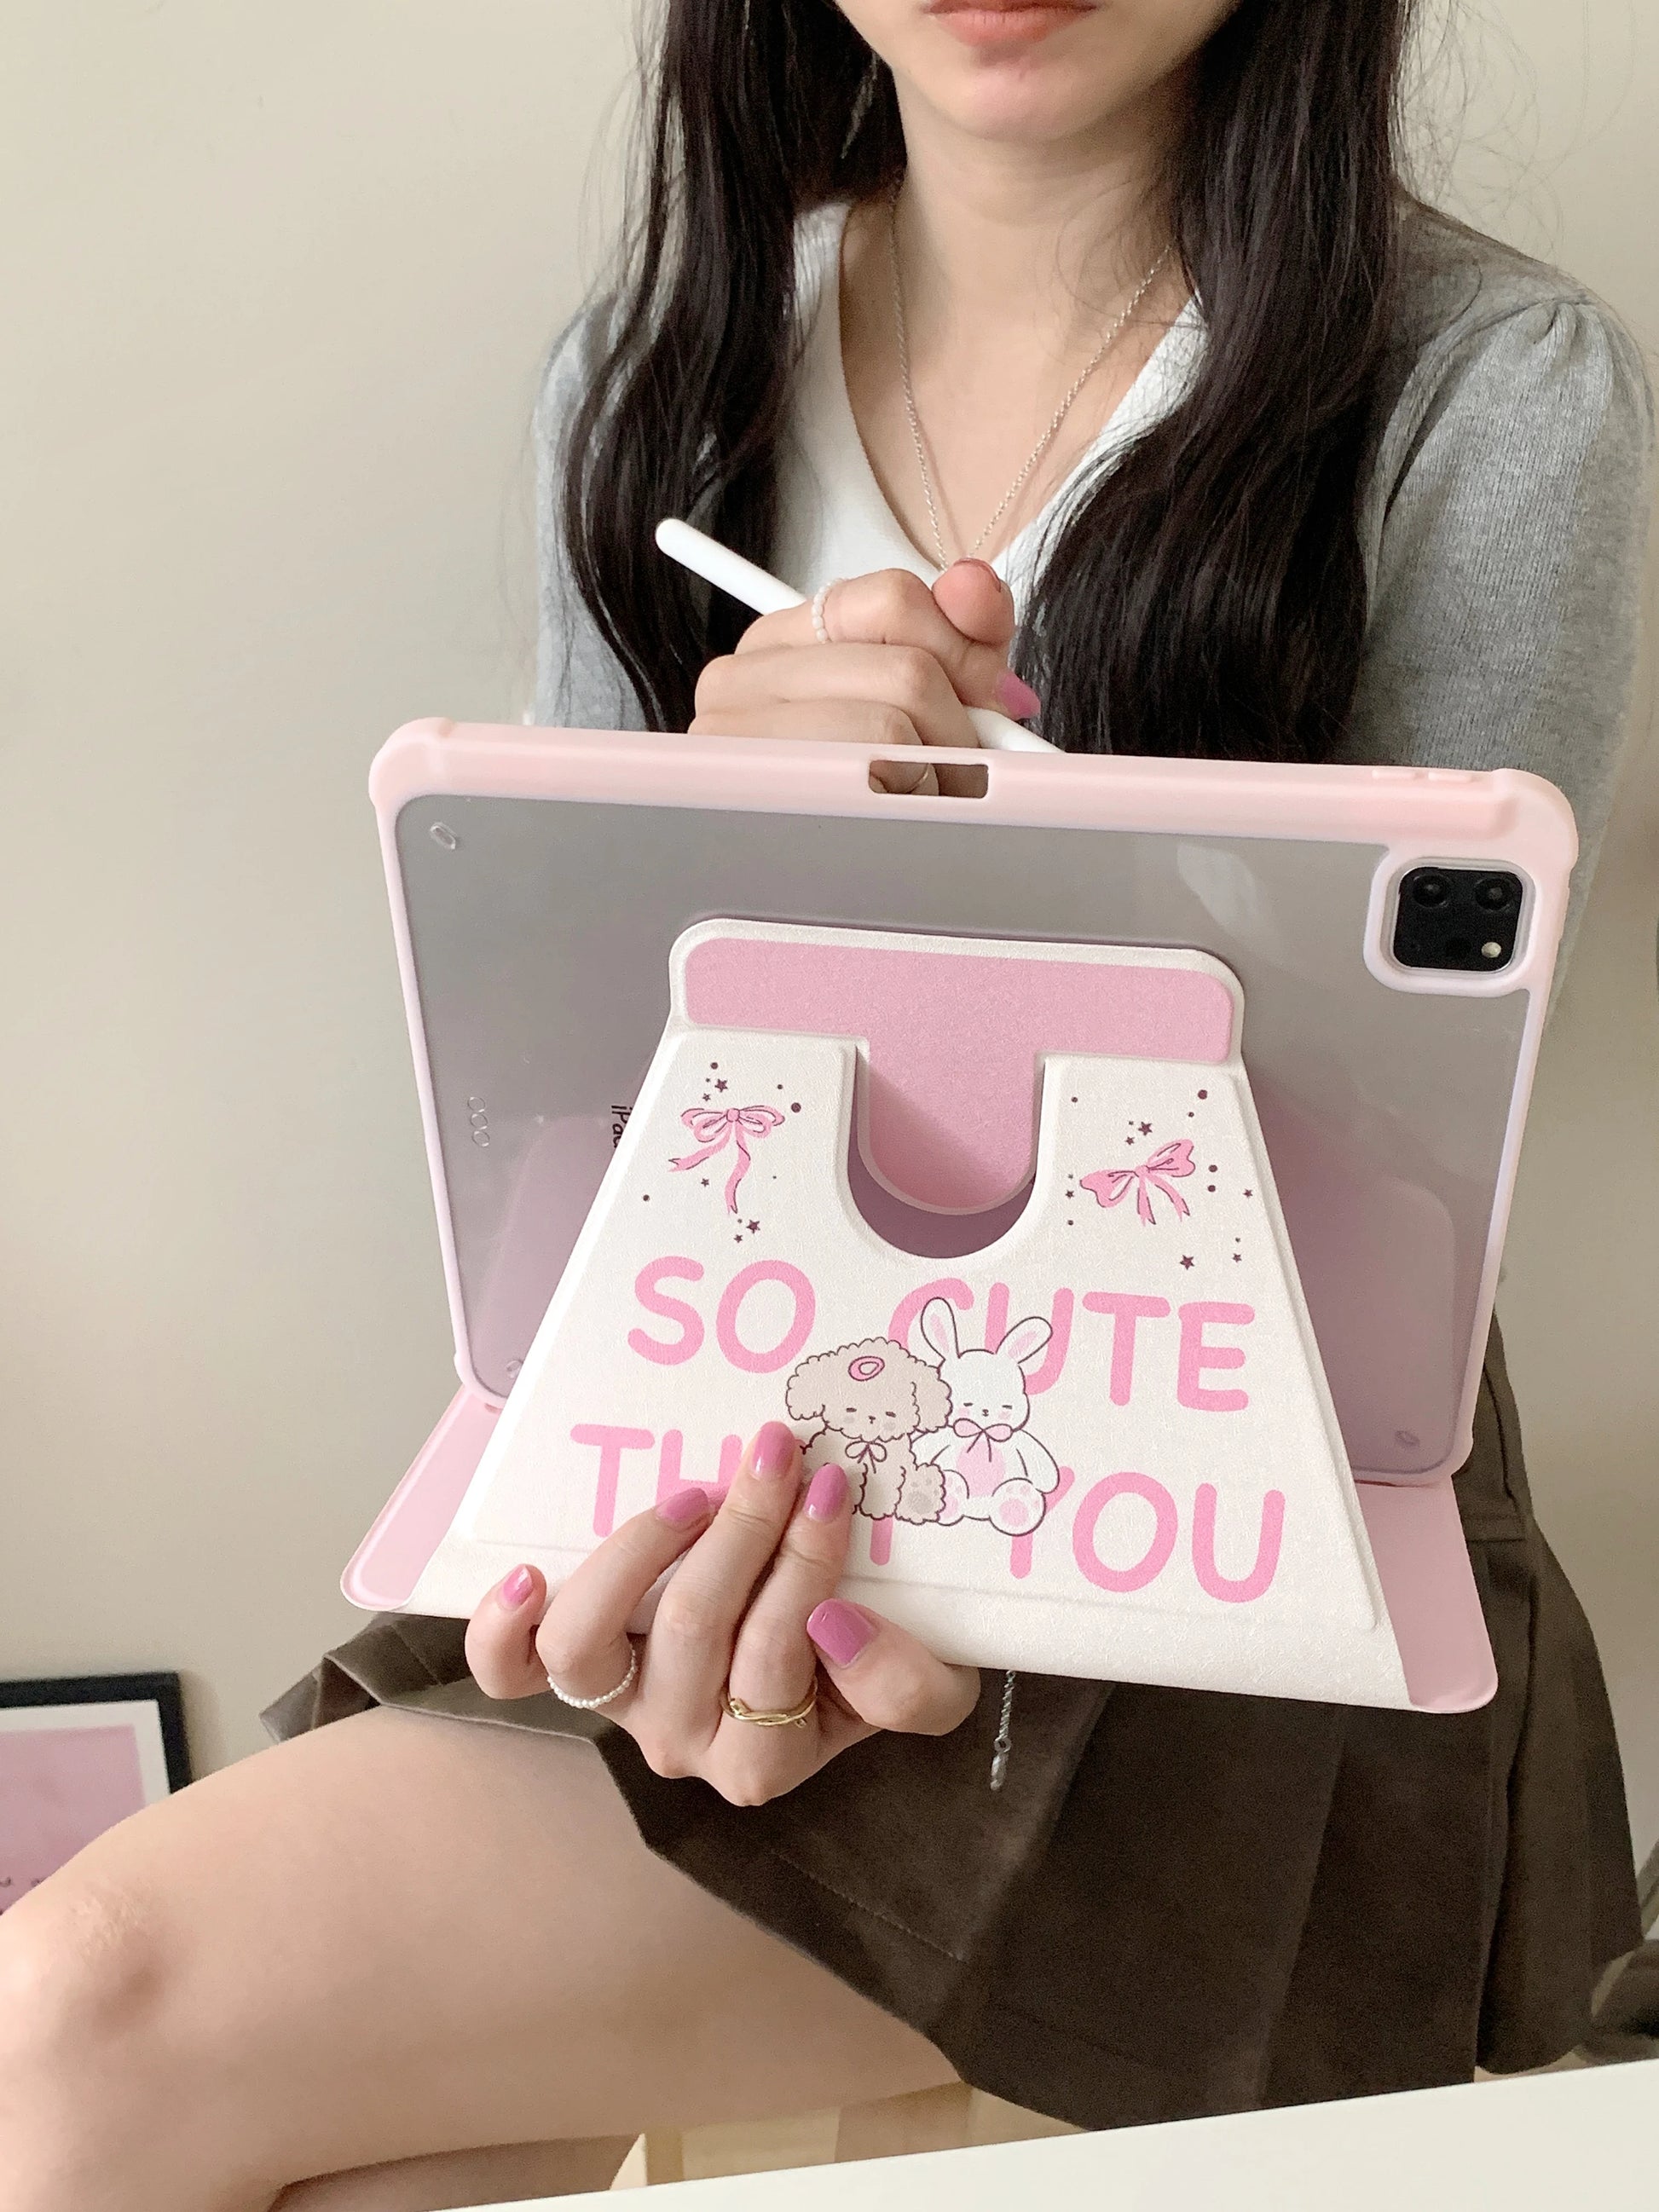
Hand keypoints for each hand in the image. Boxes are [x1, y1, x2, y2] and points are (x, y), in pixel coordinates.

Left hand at [465, 1422, 980, 1806]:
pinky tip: (528, 1570)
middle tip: (776, 1453)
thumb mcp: (935, 1687)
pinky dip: (504, 1627)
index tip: (833, 1486)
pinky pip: (512, 1668)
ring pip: (589, 1643)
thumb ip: (908, 1684)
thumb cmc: (874, 1666)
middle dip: (742, 1527)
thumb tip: (833, 1621)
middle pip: (690, 1629)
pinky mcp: (569, 1671)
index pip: (778, 1656)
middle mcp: (680, 1740)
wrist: (833, 1663)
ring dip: (642, 1549)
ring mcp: (619, 1704)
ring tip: (696, 1492)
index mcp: (767, 1757)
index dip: (804, 1565)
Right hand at [688, 561, 1041, 793]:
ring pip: (894, 727)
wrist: (803, 901)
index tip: (992, 698)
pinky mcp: (750, 803)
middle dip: (960, 729)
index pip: (890, 600)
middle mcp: (736, 681)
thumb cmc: (868, 792)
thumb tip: (974, 584)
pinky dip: (911, 810)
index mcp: (777, 642)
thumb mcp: (927, 695)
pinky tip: (895, 827)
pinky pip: (870, 786)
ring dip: (938, 777)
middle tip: (961, 771)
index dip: (963, 649)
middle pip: (907, 670)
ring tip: (924, 803)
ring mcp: (732, 744)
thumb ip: (961, 634)